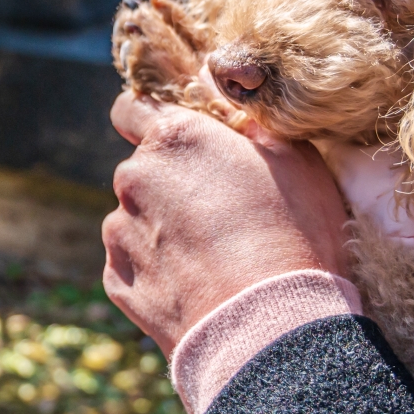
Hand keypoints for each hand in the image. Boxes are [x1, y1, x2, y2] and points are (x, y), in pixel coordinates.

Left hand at [102, 93, 349, 357]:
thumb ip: (247, 117)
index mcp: (172, 139)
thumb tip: (218, 86)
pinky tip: (198, 285)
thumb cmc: (295, 234)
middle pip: (142, 171)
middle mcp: (134, 180)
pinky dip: (157, 271)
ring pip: (136, 219)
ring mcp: (120, 233)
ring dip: (162, 228)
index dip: (152, 121)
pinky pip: (133, 265)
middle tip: (219, 211)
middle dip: (171, 183)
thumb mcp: (294, 157)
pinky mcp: (118, 282)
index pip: (131, 110)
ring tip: (214, 257)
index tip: (177, 142)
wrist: (272, 327)